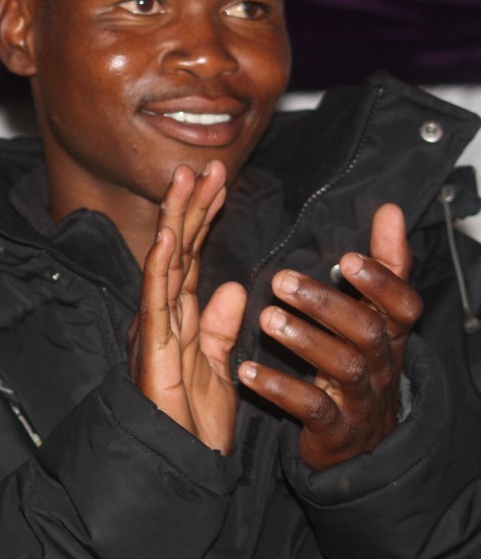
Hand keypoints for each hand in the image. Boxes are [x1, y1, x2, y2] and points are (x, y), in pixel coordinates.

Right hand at [130, 161, 247, 453]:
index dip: (206, 217)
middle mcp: (163, 313)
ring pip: (165, 261)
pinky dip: (161, 265)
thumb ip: (222, 325)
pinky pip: (156, 299)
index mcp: (181, 316)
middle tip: (205, 164)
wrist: (178, 460)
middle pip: (179, 248)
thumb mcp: (219, 364)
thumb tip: (237, 286)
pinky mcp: (151, 345)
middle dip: (191, 204)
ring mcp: (154, 325)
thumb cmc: (192, 421)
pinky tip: (170, 235)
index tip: (220, 180)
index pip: (194, 255)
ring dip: (176, 218)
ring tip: (186, 179)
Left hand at [238, 203, 421, 469]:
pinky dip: (280, 389)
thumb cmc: (357, 360)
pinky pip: (312, 409)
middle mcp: (381, 364)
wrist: (359, 440)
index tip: (348, 258)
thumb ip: (382, 266)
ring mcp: (361, 398)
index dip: (382, 282)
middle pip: (368, 331)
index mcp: (388, 332)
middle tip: (280, 280)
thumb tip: (390, 210)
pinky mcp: (336, 429)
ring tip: (265, 319)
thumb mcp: (372, 315)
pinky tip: (247, 371)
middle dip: (326, 304)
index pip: (402, 304)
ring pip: (343, 367)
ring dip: (304, 340)